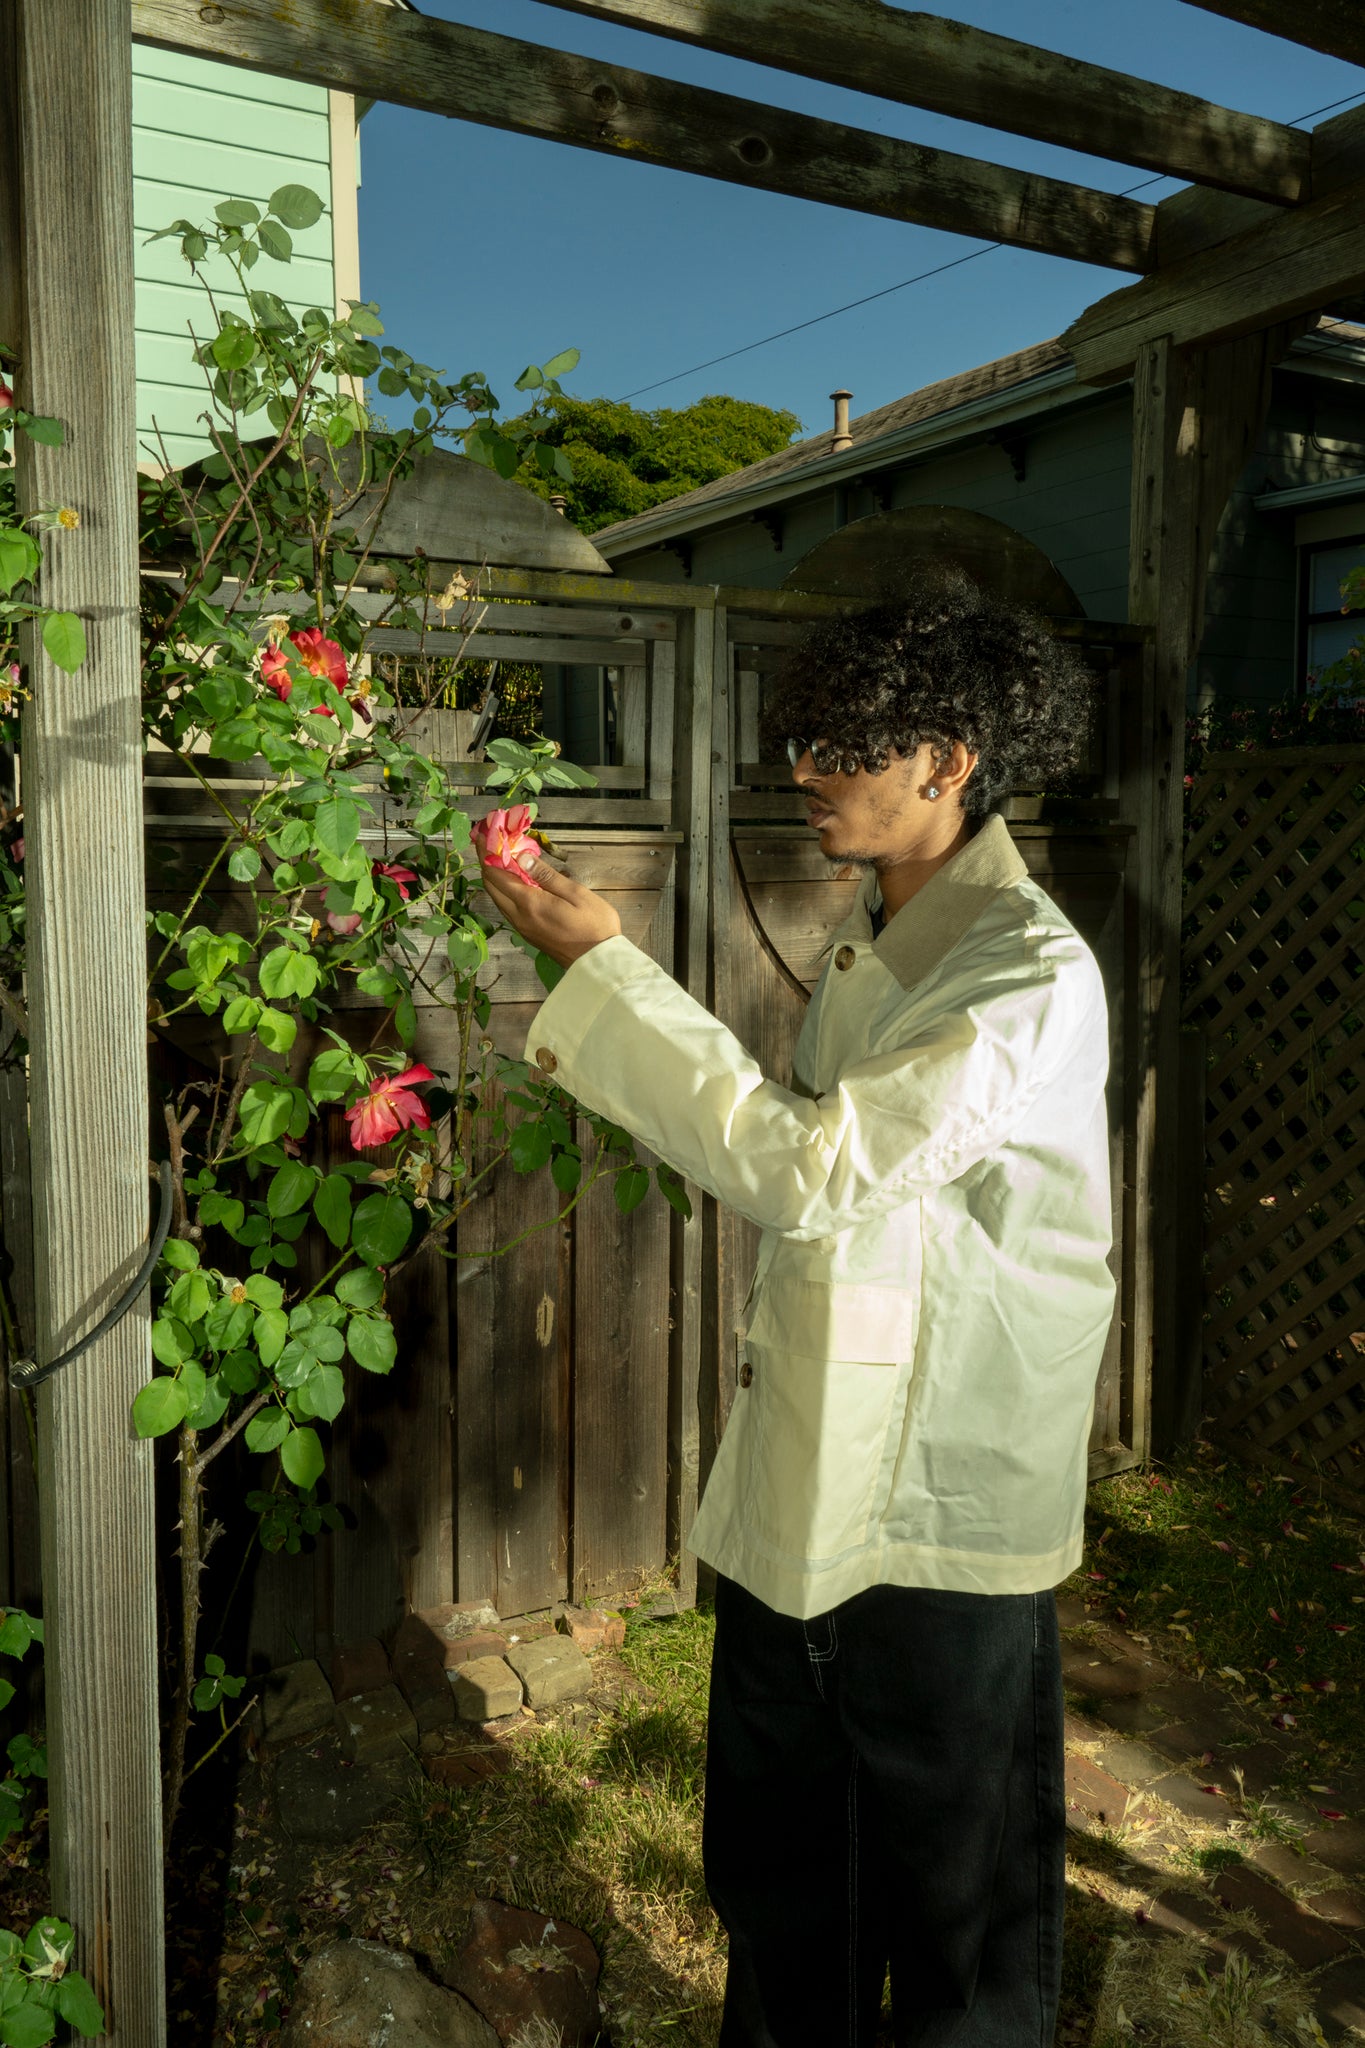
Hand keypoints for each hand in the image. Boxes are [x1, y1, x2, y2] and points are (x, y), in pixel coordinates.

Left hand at [479, 854, 621, 968]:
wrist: (598, 962)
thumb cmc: (594, 925)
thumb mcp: (575, 893)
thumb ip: (546, 875)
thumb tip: (521, 856)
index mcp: (528, 903)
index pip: (496, 873)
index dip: (487, 852)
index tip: (485, 833)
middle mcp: (518, 916)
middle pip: (491, 886)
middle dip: (487, 862)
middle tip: (490, 842)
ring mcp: (521, 926)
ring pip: (498, 898)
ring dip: (495, 876)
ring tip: (502, 856)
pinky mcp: (527, 933)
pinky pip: (507, 907)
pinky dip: (505, 890)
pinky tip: (517, 880)